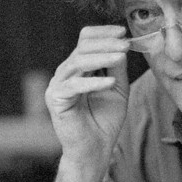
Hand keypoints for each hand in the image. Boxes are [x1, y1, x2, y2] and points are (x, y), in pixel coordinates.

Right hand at [45, 25, 130, 164]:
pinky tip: (110, 82)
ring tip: (121, 56)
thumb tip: (123, 45)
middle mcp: (66, 73)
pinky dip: (93, 82)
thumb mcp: (118, 89)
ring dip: (102, 57)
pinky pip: (74, 86)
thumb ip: (117, 68)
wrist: (95, 149)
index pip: (86, 40)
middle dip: (106, 43)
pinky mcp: (56, 99)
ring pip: (78, 62)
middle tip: (126, 44)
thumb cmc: (105, 120)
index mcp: (79, 68)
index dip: (103, 33)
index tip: (124, 32)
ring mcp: (58, 85)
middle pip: (82, 47)